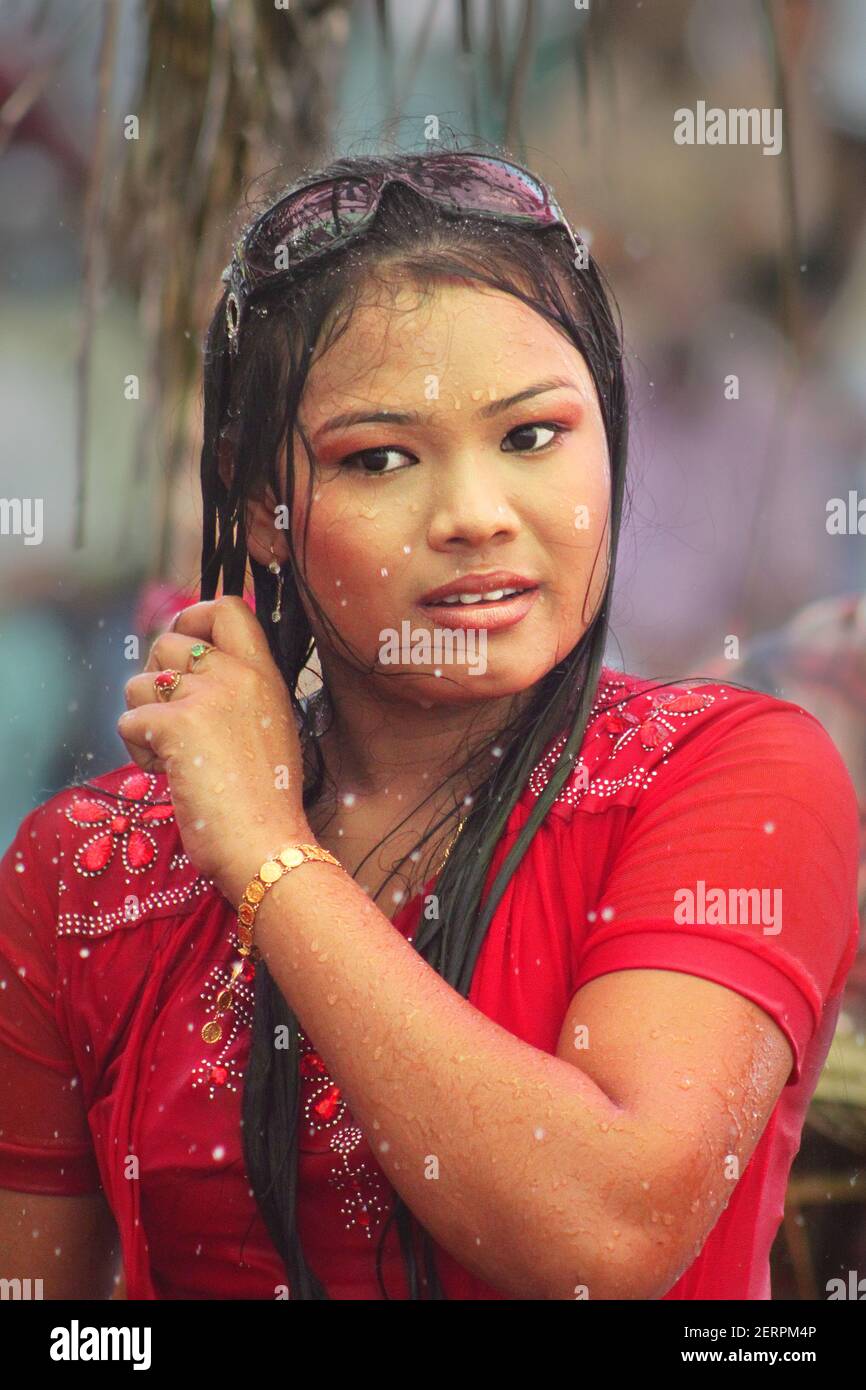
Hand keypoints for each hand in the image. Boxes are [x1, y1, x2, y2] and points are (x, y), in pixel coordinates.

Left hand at [117, 596, 311, 892]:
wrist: (267, 844)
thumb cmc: (265, 800)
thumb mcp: (268, 726)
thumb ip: (235, 691)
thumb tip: (182, 672)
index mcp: (265, 673)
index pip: (227, 607)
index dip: (194, 617)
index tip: (186, 650)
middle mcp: (237, 674)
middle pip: (167, 642)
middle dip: (156, 680)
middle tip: (171, 721)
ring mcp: (207, 696)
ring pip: (140, 681)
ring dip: (144, 719)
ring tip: (175, 756)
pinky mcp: (176, 725)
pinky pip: (129, 720)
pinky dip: (138, 751)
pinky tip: (170, 774)